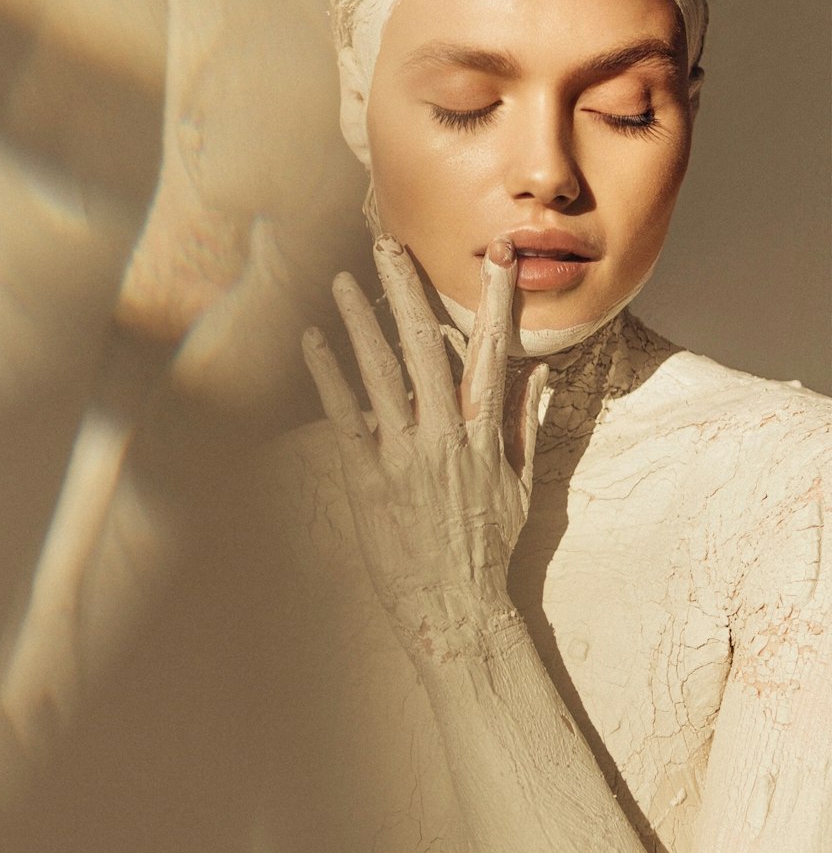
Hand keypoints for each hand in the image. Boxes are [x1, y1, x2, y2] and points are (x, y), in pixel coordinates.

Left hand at [302, 236, 547, 659]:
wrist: (456, 608)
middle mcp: (444, 436)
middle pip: (423, 347)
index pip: (491, 352)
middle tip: (388, 243)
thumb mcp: (521, 486)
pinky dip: (328, 376)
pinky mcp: (367, 480)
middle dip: (406, 290)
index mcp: (484, 434)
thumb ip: (526, 423)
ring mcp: (404, 457)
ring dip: (359, 322)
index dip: (495, 300)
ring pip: (380, 374)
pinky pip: (344, 418)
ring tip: (341, 279)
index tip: (497, 254)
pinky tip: (312, 341)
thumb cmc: (489, 549)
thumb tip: (540, 370)